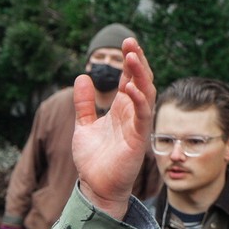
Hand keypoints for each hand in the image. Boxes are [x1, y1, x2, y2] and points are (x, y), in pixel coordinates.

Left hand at [70, 36, 154, 218]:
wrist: (95, 186)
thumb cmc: (94, 160)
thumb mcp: (84, 125)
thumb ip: (84, 103)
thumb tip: (82, 76)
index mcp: (121, 109)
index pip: (130, 79)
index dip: (129, 61)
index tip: (125, 43)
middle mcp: (132, 114)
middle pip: (141, 81)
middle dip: (137, 61)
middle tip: (130, 42)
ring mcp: (137, 125)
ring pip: (146, 94)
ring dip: (141, 75)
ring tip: (132, 56)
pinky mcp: (138, 139)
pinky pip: (143, 116)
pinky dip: (139, 100)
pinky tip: (132, 87)